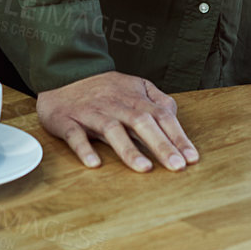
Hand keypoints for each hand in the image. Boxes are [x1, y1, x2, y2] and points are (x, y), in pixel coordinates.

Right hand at [36, 71, 198, 171]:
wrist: (59, 81)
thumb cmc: (101, 90)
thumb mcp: (131, 86)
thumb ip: (154, 99)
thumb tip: (173, 114)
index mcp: (132, 96)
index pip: (160, 115)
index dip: (177, 136)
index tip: (191, 158)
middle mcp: (114, 104)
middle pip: (141, 122)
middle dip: (160, 144)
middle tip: (176, 166)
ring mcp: (91, 112)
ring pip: (111, 129)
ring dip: (128, 149)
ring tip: (144, 168)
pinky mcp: (67, 121)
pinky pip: (75, 135)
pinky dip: (84, 148)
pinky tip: (94, 163)